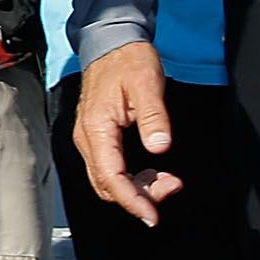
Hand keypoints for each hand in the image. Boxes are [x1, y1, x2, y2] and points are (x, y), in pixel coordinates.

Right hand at [73, 41, 181, 226]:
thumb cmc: (127, 61)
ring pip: (107, 181)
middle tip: (172, 187)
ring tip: (167, 180)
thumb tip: (160, 147)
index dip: (132, 200)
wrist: (111, 44)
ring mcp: (90, 139)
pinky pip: (110, 169)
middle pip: (106, 185)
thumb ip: (154, 118)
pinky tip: (152, 172)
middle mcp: (87, 138)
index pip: (111, 177)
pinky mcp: (97, 138)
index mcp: (96, 128)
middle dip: (138, 196)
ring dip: (136, 189)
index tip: (152, 215)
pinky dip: (131, 179)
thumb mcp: (148, 85)